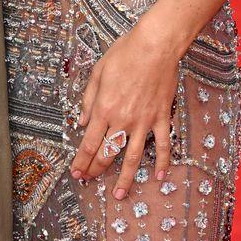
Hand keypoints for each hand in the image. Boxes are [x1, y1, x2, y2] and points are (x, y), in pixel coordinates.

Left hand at [71, 21, 179, 198]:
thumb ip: (89, 100)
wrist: (156, 46)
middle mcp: (122, 120)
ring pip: (132, 157)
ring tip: (120, 195)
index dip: (81, 161)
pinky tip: (159, 177)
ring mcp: (143, 122)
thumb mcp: (98, 73)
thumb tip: (83, 121)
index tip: (76, 172)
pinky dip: (162, 162)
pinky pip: (163, 145)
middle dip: (96, 170)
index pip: (88, 143)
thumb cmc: (125, 54)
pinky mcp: (161, 118)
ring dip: (125, 178)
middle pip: (106, 153)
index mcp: (104, 109)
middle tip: (89, 181)